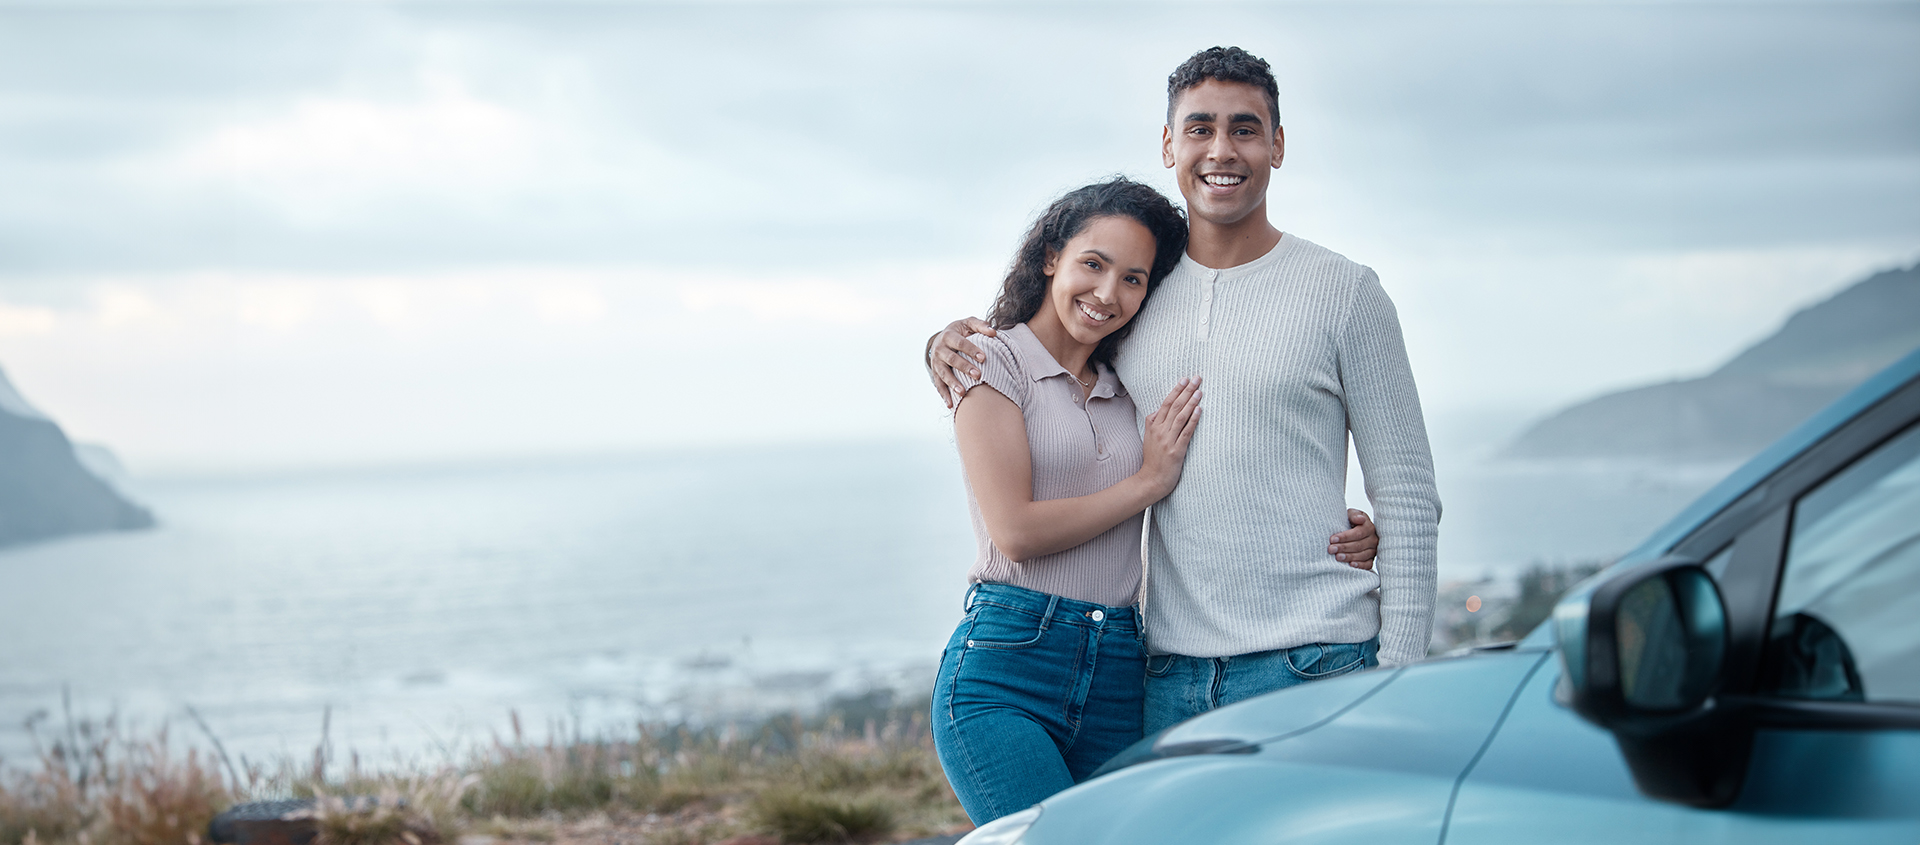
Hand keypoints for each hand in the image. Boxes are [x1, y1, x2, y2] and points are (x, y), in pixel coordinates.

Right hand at [926, 317, 997, 407]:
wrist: (942, 338)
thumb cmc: (960, 331)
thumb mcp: (968, 324)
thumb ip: (981, 325)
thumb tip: (994, 332)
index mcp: (948, 336)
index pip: (960, 343)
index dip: (971, 350)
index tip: (983, 358)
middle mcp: (939, 349)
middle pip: (951, 359)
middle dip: (964, 367)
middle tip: (978, 375)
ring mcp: (936, 363)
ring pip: (943, 374)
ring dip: (952, 383)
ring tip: (962, 392)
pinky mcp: (935, 373)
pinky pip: (939, 386)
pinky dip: (944, 395)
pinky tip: (951, 405)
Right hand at [1138, 377, 1201, 497]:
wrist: (1151, 480)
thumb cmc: (1152, 459)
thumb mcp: (1148, 438)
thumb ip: (1152, 423)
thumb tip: (1157, 411)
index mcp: (1153, 426)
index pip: (1166, 403)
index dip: (1176, 390)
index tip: (1185, 379)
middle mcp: (1160, 431)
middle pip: (1174, 406)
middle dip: (1186, 391)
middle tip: (1197, 378)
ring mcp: (1168, 441)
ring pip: (1181, 417)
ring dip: (1191, 402)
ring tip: (1199, 391)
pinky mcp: (1176, 451)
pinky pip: (1186, 432)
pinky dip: (1193, 420)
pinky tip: (1199, 410)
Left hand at [1330, 509, 1377, 569]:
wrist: (1351, 529)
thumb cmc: (1350, 521)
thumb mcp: (1351, 514)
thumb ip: (1354, 515)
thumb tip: (1360, 519)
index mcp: (1369, 527)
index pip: (1358, 533)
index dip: (1345, 537)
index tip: (1332, 539)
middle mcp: (1373, 539)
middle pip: (1359, 545)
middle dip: (1343, 547)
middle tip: (1331, 549)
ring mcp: (1373, 550)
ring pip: (1362, 555)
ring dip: (1349, 557)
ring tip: (1337, 557)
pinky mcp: (1371, 559)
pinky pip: (1368, 564)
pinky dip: (1360, 565)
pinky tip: (1351, 565)